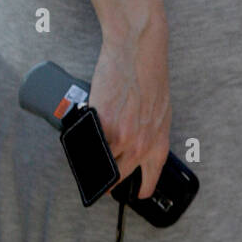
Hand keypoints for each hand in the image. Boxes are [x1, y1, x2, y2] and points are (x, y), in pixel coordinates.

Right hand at [88, 17, 171, 200]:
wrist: (139, 50)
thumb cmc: (150, 75)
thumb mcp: (159, 111)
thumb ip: (149, 134)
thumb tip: (136, 150)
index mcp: (159, 143)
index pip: (147, 182)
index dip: (135, 189)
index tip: (127, 192)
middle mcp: (141, 145)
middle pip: (117, 177)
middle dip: (106, 177)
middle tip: (99, 173)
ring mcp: (121, 137)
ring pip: (99, 161)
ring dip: (92, 156)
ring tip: (87, 148)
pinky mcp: (103, 124)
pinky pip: (87, 143)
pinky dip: (82, 140)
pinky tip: (81, 132)